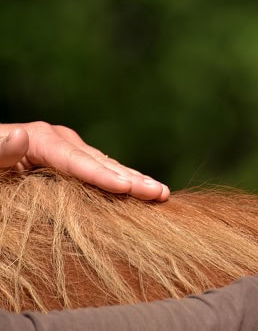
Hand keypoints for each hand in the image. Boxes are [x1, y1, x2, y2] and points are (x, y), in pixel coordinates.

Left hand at [0, 122, 168, 200]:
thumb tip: (22, 135)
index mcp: (39, 138)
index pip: (76, 160)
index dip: (103, 175)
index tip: (129, 188)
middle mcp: (59, 140)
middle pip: (100, 162)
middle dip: (132, 179)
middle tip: (160, 194)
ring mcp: (68, 150)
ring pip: (107, 167)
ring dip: (135, 181)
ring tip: (162, 194)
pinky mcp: (71, 163)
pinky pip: (102, 173)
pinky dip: (123, 182)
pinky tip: (142, 192)